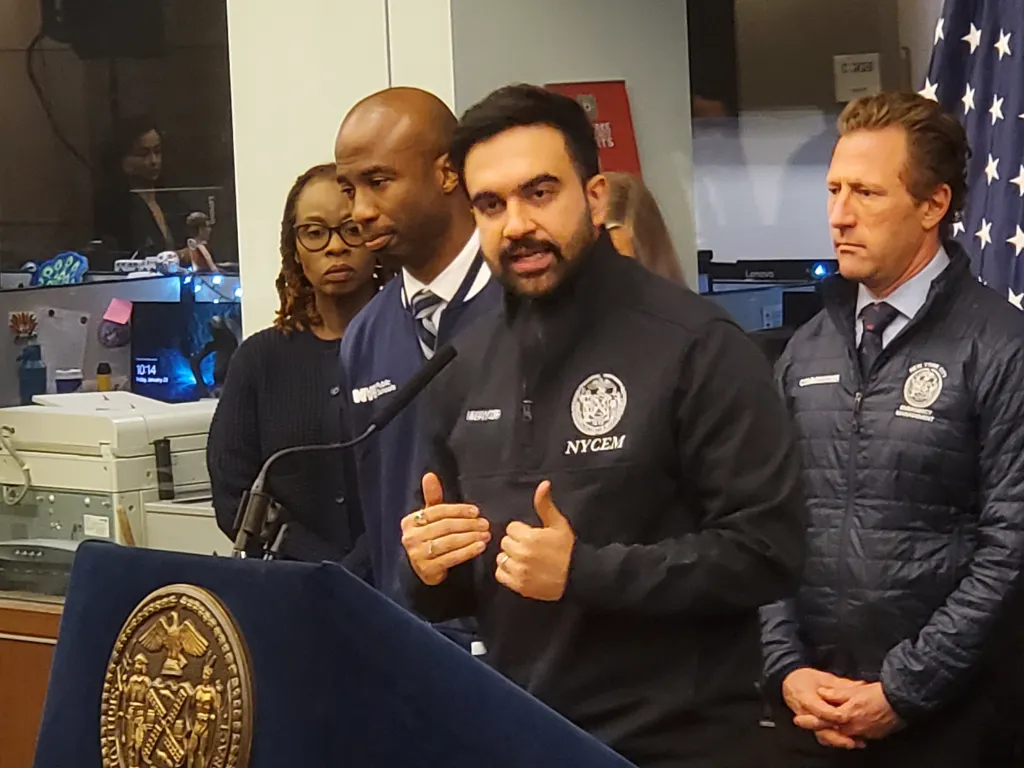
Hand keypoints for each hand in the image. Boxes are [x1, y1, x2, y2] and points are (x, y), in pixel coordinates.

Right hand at [401, 473, 489, 585]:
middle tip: (485, 523)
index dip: (458, 510)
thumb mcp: (430, 518)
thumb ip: (432, 497)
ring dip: (471, 537)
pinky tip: (480, 547)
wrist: (424, 569)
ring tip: (486, 535)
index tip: (476, 511)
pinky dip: (468, 551)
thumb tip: (430, 475)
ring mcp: (417, 555)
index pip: (437, 511)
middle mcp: (410, 537)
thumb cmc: (430, 538)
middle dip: (468, 524)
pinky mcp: (427, 569)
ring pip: (449, 542)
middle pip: (445, 526)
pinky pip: (451, 557)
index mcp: (410, 521)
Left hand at [495, 481, 574, 600]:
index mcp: (530, 537)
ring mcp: (520, 571)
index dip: (521, 531)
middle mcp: (522, 554)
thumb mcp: (558, 524)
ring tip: (524, 558)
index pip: (511, 528)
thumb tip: (543, 484)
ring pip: (501, 558)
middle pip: (505, 542)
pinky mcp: (519, 586)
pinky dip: (507, 571)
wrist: (577, 576)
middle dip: (515, 543)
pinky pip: (500, 574)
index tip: (532, 535)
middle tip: (530, 547)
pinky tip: (519, 569)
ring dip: (510, 557)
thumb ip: (545, 505)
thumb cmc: (567, 548)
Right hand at [782, 668, 865, 749]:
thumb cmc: (805, 679)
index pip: (819, 710)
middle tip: (852, 741)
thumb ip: (840, 685)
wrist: (789, 684)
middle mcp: (805, 714)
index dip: (833, 714)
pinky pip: (823, 736)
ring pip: (822, 736)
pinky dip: (835, 740)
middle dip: (837, 736)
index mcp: (806, 698)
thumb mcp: (822, 678)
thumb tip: (860, 685)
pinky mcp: (812, 727)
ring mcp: (808, 722)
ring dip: (838, 741)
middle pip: (820, 729)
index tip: (845, 717)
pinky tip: (849, 742)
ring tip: (854, 743)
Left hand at [814, 682, 902, 740]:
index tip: (798, 719)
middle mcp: (853, 728)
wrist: (900, 702)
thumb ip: (836, 692)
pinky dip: (848, 734)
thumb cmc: (878, 694)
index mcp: (846, 715)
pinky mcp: (873, 735)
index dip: (809, 720)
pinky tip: (846, 729)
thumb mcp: (854, 690)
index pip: (823, 720)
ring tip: (826, 727)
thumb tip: (822, 693)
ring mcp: (863, 734)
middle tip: (807, 724)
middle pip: (831, 731)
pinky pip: (856, 737)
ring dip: (833, 733)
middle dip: (819, 729)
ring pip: (843, 736)